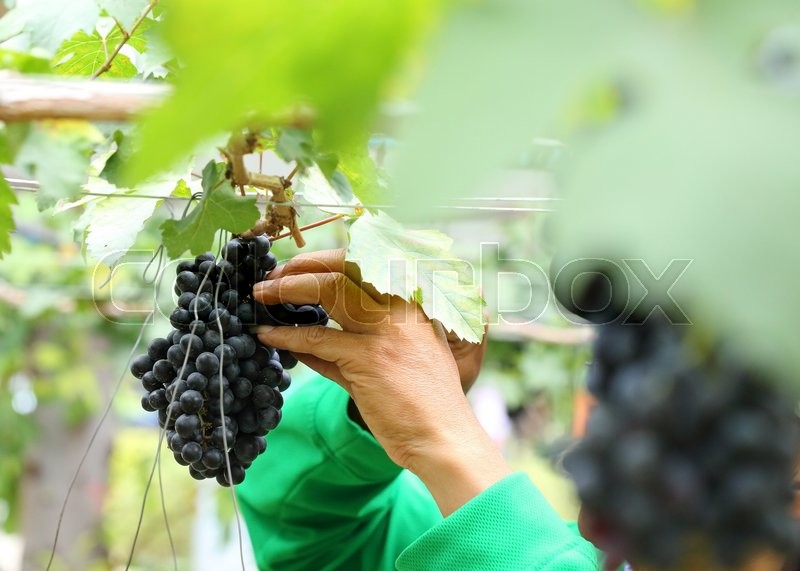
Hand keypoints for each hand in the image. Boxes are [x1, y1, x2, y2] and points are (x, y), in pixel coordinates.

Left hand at [253, 249, 509, 515]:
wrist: (444, 438)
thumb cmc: (426, 403)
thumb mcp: (401, 359)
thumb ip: (359, 343)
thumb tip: (312, 336)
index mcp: (412, 304)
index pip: (365, 264)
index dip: (326, 260)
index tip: (299, 266)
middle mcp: (400, 308)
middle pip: (344, 267)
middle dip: (303, 265)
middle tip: (273, 275)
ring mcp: (385, 330)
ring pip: (327, 290)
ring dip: (286, 289)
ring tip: (260, 294)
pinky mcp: (368, 358)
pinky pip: (316, 339)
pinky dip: (285, 335)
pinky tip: (265, 334)